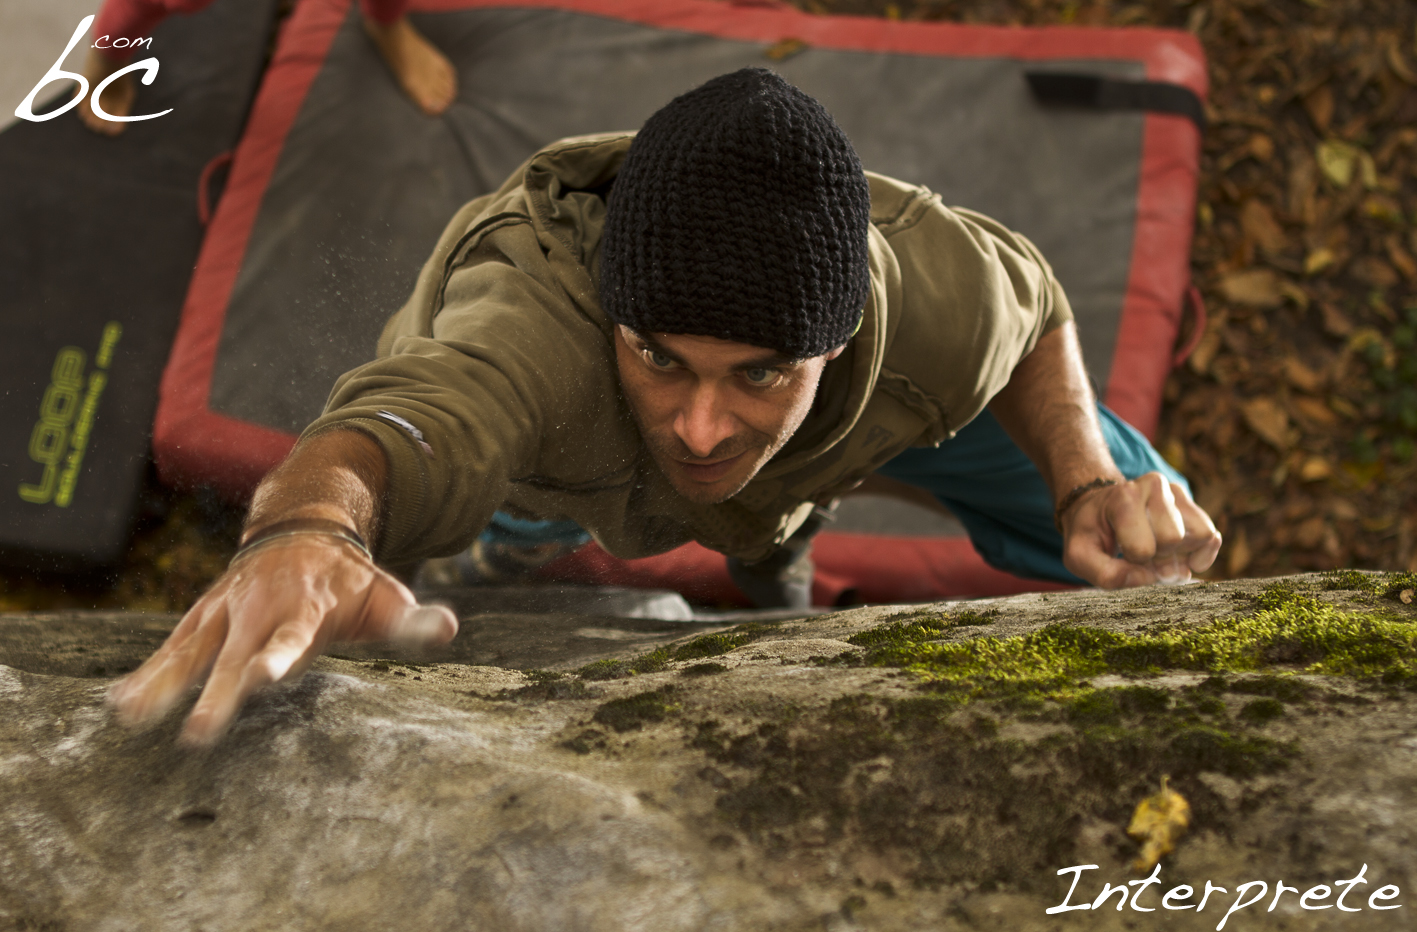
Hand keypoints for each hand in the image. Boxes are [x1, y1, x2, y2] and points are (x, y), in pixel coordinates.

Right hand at [108, 534, 456, 744]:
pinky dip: (148, 672)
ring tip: (131, 714)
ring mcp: (225, 614)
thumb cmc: (350, 582)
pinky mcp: (203, 619)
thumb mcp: (387, 596)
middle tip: (198, 735)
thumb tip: (447, 629)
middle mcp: (258, 611)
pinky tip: (120, 703)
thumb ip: (413, 621)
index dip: (279, 658)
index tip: (264, 678)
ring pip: (191, 649)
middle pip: (234, 656)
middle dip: (215, 693)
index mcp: (305, 610)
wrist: (303, 532)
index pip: (292, 638)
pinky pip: (172, 647)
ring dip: (163, 682)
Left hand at [1061, 472, 1221, 588]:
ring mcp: (1176, 492)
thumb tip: (1150, 579)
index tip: (1122, 554)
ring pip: (1200, 536)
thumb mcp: (1080, 556)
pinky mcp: (1191, 504)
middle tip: (1141, 555)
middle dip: (1159, 558)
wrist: (1098, 511)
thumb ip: (1106, 574)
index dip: (1134, 562)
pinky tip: (1180, 558)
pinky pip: (1211, 536)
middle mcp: (1153, 486)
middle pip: (1173, 539)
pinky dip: (1199, 554)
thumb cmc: (1090, 535)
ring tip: (1157, 554)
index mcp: (1122, 497)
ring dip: (1180, 556)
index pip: (1143, 548)